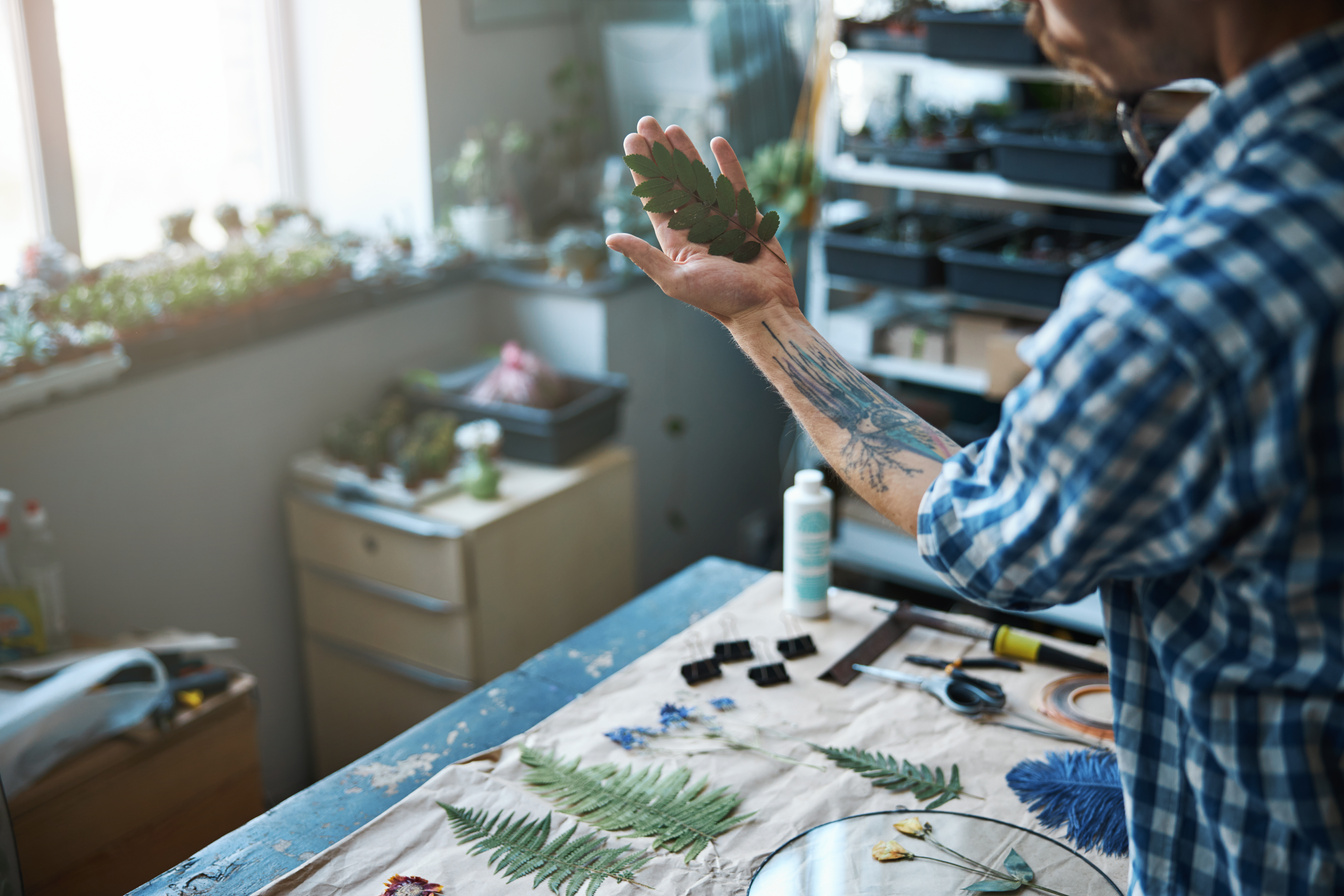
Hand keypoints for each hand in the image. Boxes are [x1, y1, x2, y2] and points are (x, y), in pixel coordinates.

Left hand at [605, 117, 798, 328]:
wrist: (765, 307)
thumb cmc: (720, 300)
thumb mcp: (676, 281)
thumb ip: (645, 257)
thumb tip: (610, 239)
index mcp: (676, 241)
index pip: (654, 197)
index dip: (642, 169)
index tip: (631, 141)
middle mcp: (696, 226)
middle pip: (673, 181)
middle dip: (659, 152)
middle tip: (646, 122)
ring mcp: (721, 219)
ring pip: (700, 178)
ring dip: (685, 153)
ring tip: (672, 127)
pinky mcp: (747, 216)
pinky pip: (734, 184)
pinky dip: (726, 163)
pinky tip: (715, 141)